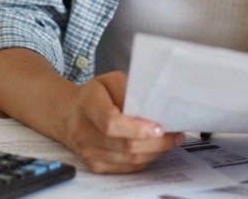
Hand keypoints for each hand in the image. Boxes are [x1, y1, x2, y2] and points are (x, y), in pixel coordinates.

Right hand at [60, 71, 184, 172]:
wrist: (73, 116)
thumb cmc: (98, 96)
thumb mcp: (111, 81)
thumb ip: (129, 90)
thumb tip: (150, 107)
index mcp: (87, 105)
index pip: (111, 123)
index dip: (137, 128)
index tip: (159, 127)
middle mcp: (83, 131)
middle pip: (125, 145)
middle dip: (155, 142)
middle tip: (174, 133)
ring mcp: (88, 152)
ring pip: (130, 160)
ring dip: (155, 151)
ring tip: (170, 140)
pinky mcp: (95, 165)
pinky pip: (128, 167)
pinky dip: (146, 159)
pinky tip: (155, 148)